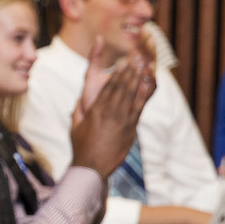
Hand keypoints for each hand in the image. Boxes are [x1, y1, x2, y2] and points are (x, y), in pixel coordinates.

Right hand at [70, 51, 155, 178]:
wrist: (91, 165)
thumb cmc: (81, 147)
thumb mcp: (75, 127)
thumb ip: (78, 111)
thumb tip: (79, 99)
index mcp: (95, 110)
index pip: (107, 87)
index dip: (117, 74)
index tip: (123, 63)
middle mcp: (109, 112)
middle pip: (121, 86)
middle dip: (129, 71)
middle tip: (137, 58)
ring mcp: (121, 119)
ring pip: (131, 93)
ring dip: (138, 78)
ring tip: (144, 66)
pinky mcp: (130, 128)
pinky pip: (139, 107)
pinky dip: (144, 94)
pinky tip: (149, 85)